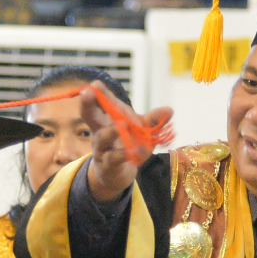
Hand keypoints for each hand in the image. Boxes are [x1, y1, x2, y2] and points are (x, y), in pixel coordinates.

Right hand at [79, 85, 171, 202]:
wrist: (117, 173)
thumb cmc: (126, 145)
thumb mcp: (140, 131)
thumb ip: (152, 120)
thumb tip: (169, 110)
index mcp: (106, 119)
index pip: (102, 103)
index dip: (99, 93)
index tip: (95, 84)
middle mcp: (99, 131)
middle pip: (89, 116)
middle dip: (88, 104)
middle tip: (87, 93)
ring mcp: (101, 148)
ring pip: (102, 137)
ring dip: (111, 130)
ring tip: (122, 124)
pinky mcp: (107, 165)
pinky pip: (113, 158)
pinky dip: (123, 154)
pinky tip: (134, 151)